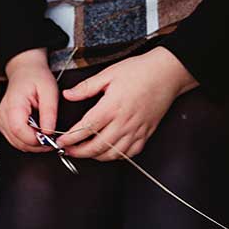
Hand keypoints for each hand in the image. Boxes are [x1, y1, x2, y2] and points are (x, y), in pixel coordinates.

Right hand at [0, 50, 59, 152]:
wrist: (25, 70)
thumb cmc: (36, 77)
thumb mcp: (49, 91)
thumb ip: (49, 112)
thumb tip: (49, 133)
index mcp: (13, 105)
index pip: (20, 131)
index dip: (36, 139)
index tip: (51, 138)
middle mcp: (3, 115)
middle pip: (18, 141)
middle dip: (38, 145)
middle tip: (53, 138)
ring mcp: (2, 121)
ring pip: (17, 144)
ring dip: (34, 145)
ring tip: (47, 135)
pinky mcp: (4, 125)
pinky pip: (16, 140)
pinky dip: (28, 141)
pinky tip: (38, 133)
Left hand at [59, 48, 196, 160]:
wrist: (167, 74)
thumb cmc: (139, 71)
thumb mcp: (109, 73)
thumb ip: (86, 87)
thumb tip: (68, 95)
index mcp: (112, 106)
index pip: (86, 128)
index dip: (71, 137)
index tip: (61, 141)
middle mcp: (124, 122)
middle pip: (97, 146)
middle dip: (79, 152)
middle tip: (67, 150)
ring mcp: (136, 130)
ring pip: (112, 154)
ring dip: (95, 156)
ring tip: (83, 152)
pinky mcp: (146, 134)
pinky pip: (129, 153)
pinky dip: (115, 156)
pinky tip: (107, 152)